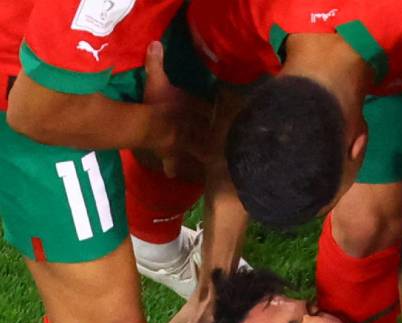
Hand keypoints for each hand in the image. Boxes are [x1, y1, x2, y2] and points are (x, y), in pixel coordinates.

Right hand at [143, 42, 212, 175]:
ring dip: (201, 155)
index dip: (215, 114)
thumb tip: (155, 42)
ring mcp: (182, 144)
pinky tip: (171, 174)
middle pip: (207, 134)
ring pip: (195, 151)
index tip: (224, 117)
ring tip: (209, 162)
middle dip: (214, 139)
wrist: (149, 127)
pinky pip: (171, 163)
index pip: (209, 111)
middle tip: (224, 144)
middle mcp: (192, 129)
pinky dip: (170, 167)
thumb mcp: (157, 81)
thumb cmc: (157, 104)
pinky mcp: (169, 154)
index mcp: (193, 111)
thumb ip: (157, 63)